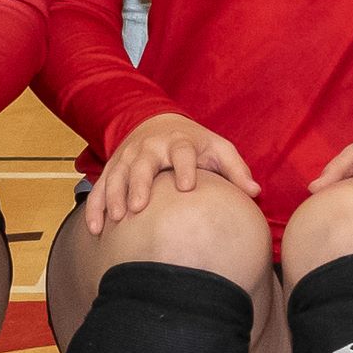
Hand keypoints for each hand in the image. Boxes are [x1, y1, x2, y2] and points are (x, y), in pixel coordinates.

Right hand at [80, 112, 252, 231]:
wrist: (158, 123)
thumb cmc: (196, 144)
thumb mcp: (218, 148)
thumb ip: (236, 169)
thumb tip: (255, 192)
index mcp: (180, 142)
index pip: (183, 152)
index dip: (184, 167)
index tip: (187, 186)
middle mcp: (151, 148)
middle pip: (143, 164)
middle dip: (139, 185)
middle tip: (139, 207)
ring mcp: (129, 157)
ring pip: (118, 176)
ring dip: (114, 196)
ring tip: (117, 219)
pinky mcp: (113, 167)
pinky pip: (101, 187)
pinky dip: (96, 206)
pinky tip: (96, 229)